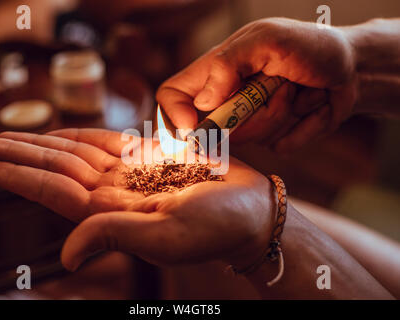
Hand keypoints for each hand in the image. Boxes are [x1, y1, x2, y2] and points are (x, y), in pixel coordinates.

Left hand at [0, 129, 274, 270]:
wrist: (250, 209)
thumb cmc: (217, 227)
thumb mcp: (166, 237)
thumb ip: (114, 235)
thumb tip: (67, 255)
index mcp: (115, 214)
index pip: (54, 193)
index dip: (19, 177)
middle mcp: (116, 194)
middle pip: (56, 170)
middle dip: (19, 157)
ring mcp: (130, 175)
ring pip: (75, 154)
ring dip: (41, 144)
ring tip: (9, 136)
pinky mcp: (148, 158)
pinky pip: (106, 142)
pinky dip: (80, 135)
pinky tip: (60, 134)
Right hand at [157, 17, 358, 152]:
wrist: (354, 67)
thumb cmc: (311, 46)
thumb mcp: (267, 41)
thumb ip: (228, 65)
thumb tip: (202, 103)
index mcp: (215, 71)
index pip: (172, 97)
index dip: (173, 118)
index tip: (194, 130)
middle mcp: (227, 98)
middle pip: (211, 129)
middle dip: (247, 117)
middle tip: (278, 88)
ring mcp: (249, 120)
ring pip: (247, 141)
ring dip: (278, 116)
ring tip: (297, 90)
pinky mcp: (272, 136)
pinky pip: (275, 148)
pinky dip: (299, 130)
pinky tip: (311, 107)